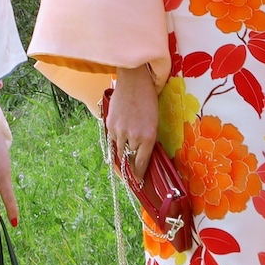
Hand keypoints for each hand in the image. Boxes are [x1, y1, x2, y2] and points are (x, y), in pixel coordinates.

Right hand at [103, 63, 159, 179]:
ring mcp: (119, 131)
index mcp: (148, 137)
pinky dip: (115, 143)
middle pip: (129, 160)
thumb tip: (143, 156)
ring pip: (118, 151)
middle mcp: (133, 136)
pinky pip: (112, 140)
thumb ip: (148, 141)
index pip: (141, 163)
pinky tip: (118, 141)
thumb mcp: (154, 123)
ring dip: (122, 155)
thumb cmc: (148, 101)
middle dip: (130, 167)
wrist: (134, 81)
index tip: (139, 182)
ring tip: (124, 159)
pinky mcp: (110, 125)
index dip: (139, 175)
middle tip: (131, 175)